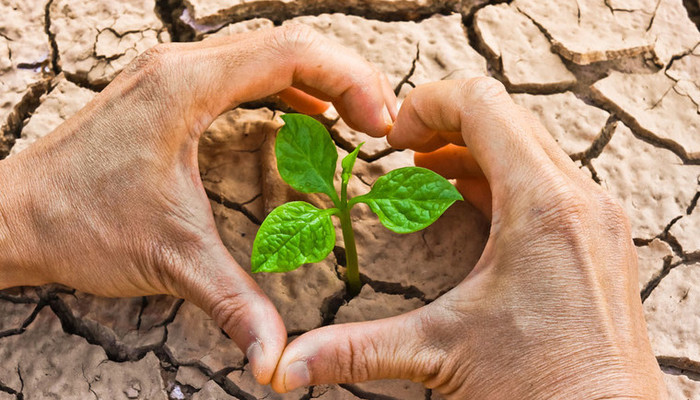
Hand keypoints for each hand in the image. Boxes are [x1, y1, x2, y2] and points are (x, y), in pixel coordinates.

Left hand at [0, 25, 396, 383]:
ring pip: (264, 52)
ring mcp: (170, 74)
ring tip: (353, 116)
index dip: (349, 81)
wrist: (13, 217)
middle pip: (286, 43)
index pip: (291, 54)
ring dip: (317, 79)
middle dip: (343, 77)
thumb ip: (236, 304)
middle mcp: (179, 66)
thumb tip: (277, 360)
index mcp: (186, 87)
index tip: (380, 122)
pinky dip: (285, 89)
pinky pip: (242, 72)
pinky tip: (303, 116)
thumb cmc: (78, 224)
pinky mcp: (166, 92)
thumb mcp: (173, 261)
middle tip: (378, 121)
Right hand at [270, 79, 666, 397]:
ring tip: (427, 164)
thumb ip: (355, 349)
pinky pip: (547, 179)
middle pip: (508, 117)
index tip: (393, 134)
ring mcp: (596, 218)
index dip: (428, 103)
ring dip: (474, 146)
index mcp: (543, 206)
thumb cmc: (540, 389)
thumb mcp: (439, 352)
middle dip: (446, 120)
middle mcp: (580, 200)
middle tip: (403, 144)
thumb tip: (286, 366)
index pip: (483, 105)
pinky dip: (502, 174)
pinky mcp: (599, 238)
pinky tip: (469, 193)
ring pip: (530, 146)